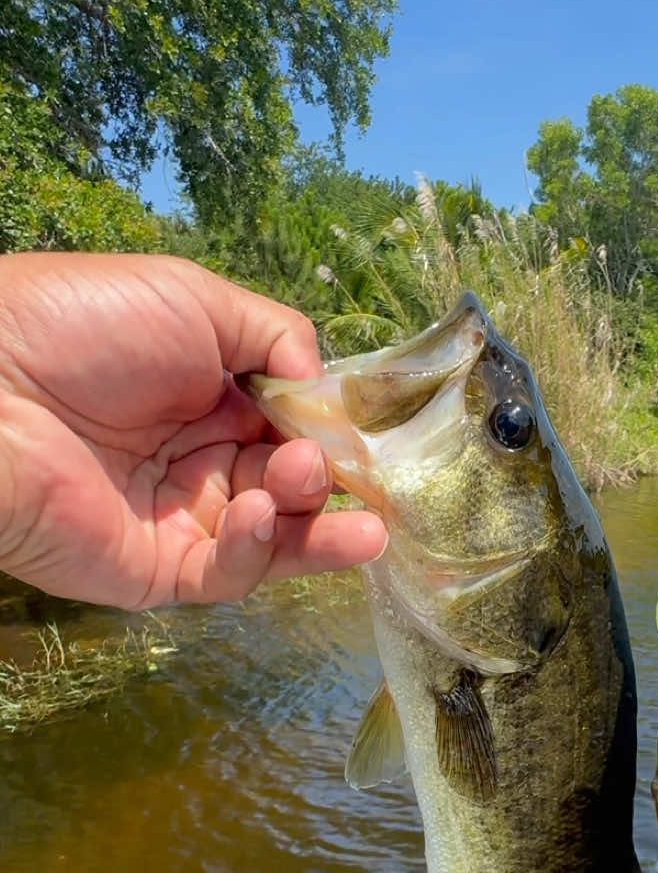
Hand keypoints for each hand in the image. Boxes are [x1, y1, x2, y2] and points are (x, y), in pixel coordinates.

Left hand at [0, 252, 387, 607]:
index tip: (361, 433)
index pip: (295, 426)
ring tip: (322, 499)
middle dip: (322, 478)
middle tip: (316, 465)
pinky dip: (257, 550)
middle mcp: (202, 460)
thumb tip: (326, 388)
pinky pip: (229, 573)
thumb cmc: (82, 329)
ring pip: (275, 537)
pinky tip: (256, 513)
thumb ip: (276, 336)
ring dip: (312, 524)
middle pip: (294, 486)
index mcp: (211, 395)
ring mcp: (184, 519)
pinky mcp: (160, 571)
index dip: (331, 432)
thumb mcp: (193, 299)